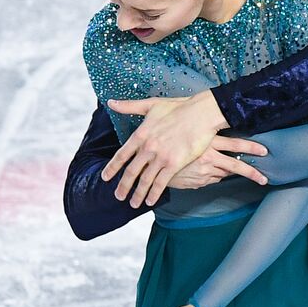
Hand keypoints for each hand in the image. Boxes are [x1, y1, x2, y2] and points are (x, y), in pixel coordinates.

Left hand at [102, 92, 230, 207]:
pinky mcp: (175, 163)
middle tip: (118, 196)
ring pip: (145, 180)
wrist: (201, 114)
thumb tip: (111, 102)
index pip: (121, 155)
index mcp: (141, 134)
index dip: (112, 168)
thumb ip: (129, 106)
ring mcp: (161, 157)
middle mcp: (148, 148)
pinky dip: (154, 193)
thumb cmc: (179, 107)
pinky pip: (161, 182)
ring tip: (133, 204)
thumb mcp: (151, 104)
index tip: (106, 177)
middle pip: (131, 172)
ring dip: (138, 194)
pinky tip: (150, 201)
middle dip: (123, 186)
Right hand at [166, 136, 270, 189]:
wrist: (154, 163)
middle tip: (264, 178)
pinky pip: (212, 179)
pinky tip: (208, 170)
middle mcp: (208, 158)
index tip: (264, 151)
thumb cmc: (171, 143)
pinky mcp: (198, 182)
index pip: (234, 144)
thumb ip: (205, 134)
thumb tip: (219, 134)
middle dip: (251, 173)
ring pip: (224, 173)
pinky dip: (214, 175)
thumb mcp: (189, 135)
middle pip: (235, 166)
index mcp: (207, 143)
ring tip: (224, 166)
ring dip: (227, 171)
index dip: (251, 147)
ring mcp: (204, 172)